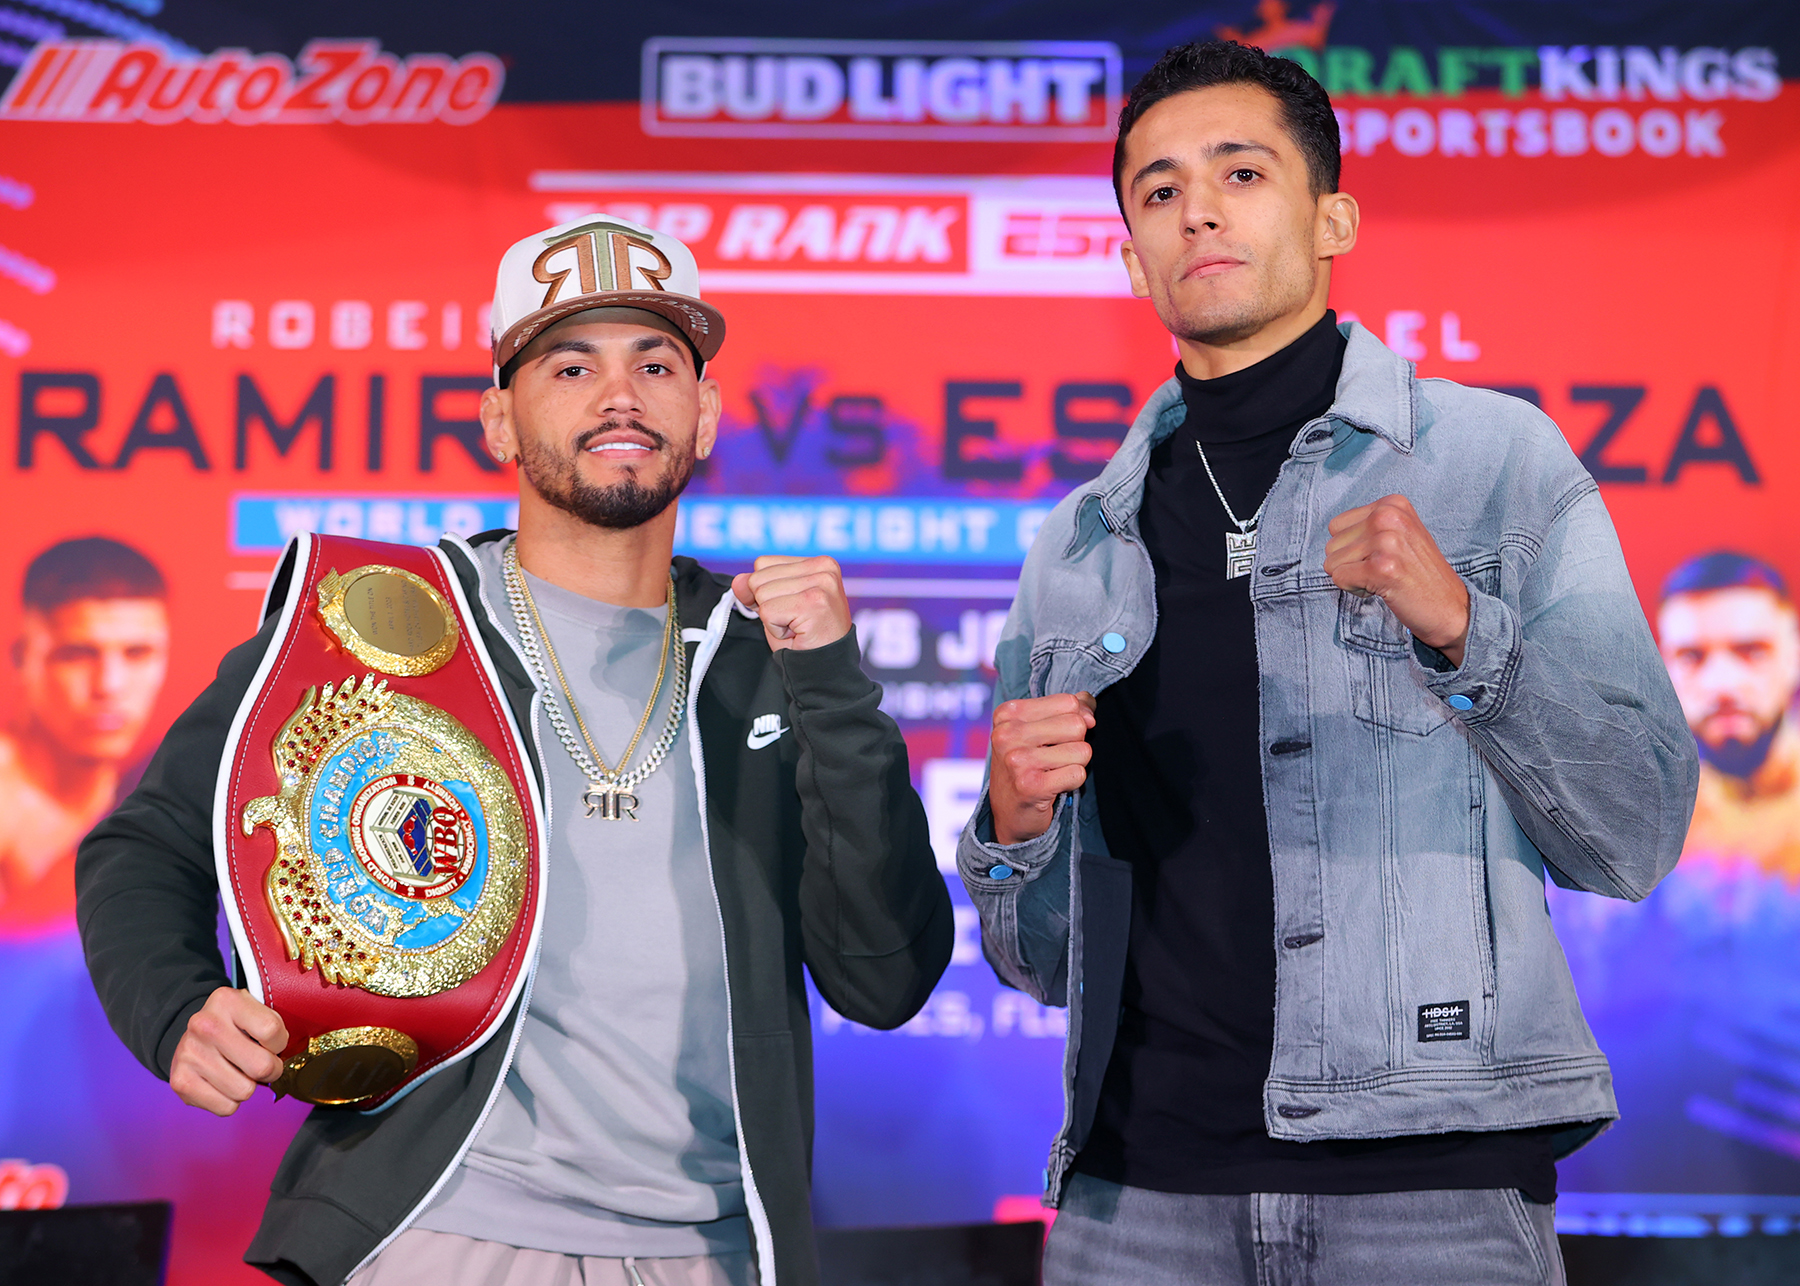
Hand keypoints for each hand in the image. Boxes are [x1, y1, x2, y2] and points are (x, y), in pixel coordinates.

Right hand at [168, 986, 288, 1116]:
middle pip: (261, 1066)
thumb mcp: (254, 1011)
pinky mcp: (180, 1081)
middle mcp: (203, 1025)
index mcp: (227, 1000)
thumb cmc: (233, 1027)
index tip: (271, 1043)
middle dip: (270, 1070)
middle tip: (261, 1064)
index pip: (271, 1031)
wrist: (192, 1038)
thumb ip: (275, 1027)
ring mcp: (189, 1054)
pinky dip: (230, 1101)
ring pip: (245, 1091)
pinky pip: (226, 1107)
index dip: (279, 1043)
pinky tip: (223, 1083)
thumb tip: (291, 1054)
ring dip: (248, 1086)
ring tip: (238, 1071)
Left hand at [731, 556, 851, 651]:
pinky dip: (775, 629)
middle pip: (759, 578)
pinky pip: (767, 612)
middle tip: (794, 620)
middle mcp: (824, 568)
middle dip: (767, 605)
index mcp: (819, 562)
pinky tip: (797, 633)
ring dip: (772, 618)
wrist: (827, 669)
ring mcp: (820, 584)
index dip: (765, 591)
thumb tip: (738, 581)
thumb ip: (756, 587)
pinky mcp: (813, 602)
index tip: (791, 608)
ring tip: (796, 626)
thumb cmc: (805, 638)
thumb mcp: (777, 605)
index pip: (763, 564)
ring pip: (761, 594)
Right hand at [989, 693, 1095, 845]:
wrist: (1008, 813)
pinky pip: (1078, 774)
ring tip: (1053, 773)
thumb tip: (1090, 710)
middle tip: (1054, 759)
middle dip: (1075, 744)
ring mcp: (1017, 760)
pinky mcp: (1030, 786)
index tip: (1057, 738)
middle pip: (1077, 725)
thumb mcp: (1039, 729)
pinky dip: (1073, 783)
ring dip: (1074, 765)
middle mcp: (1008, 734)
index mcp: (1008, 714)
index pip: (1069, 702)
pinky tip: (1053, 787)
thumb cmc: (1026, 766)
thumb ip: (1067, 710)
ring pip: (1082, 751)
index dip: (1074, 720)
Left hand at [1324, 493, 1469, 666]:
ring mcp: (1386, 540)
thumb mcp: (1400, 533)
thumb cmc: (1419, 573)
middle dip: (1350, 563)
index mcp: (1392, 503)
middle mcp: (1388, 515)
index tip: (1381, 556)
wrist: (1451, 607)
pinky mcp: (1381, 567)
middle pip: (1331, 544)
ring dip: (1353, 577)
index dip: (1352, 547)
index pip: (1336, 525)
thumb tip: (1329, 533)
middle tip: (1384, 570)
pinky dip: (1355, 590)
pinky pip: (1339, 578)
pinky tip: (1383, 589)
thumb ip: (1368, 525)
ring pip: (1331, 562)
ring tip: (1384, 578)